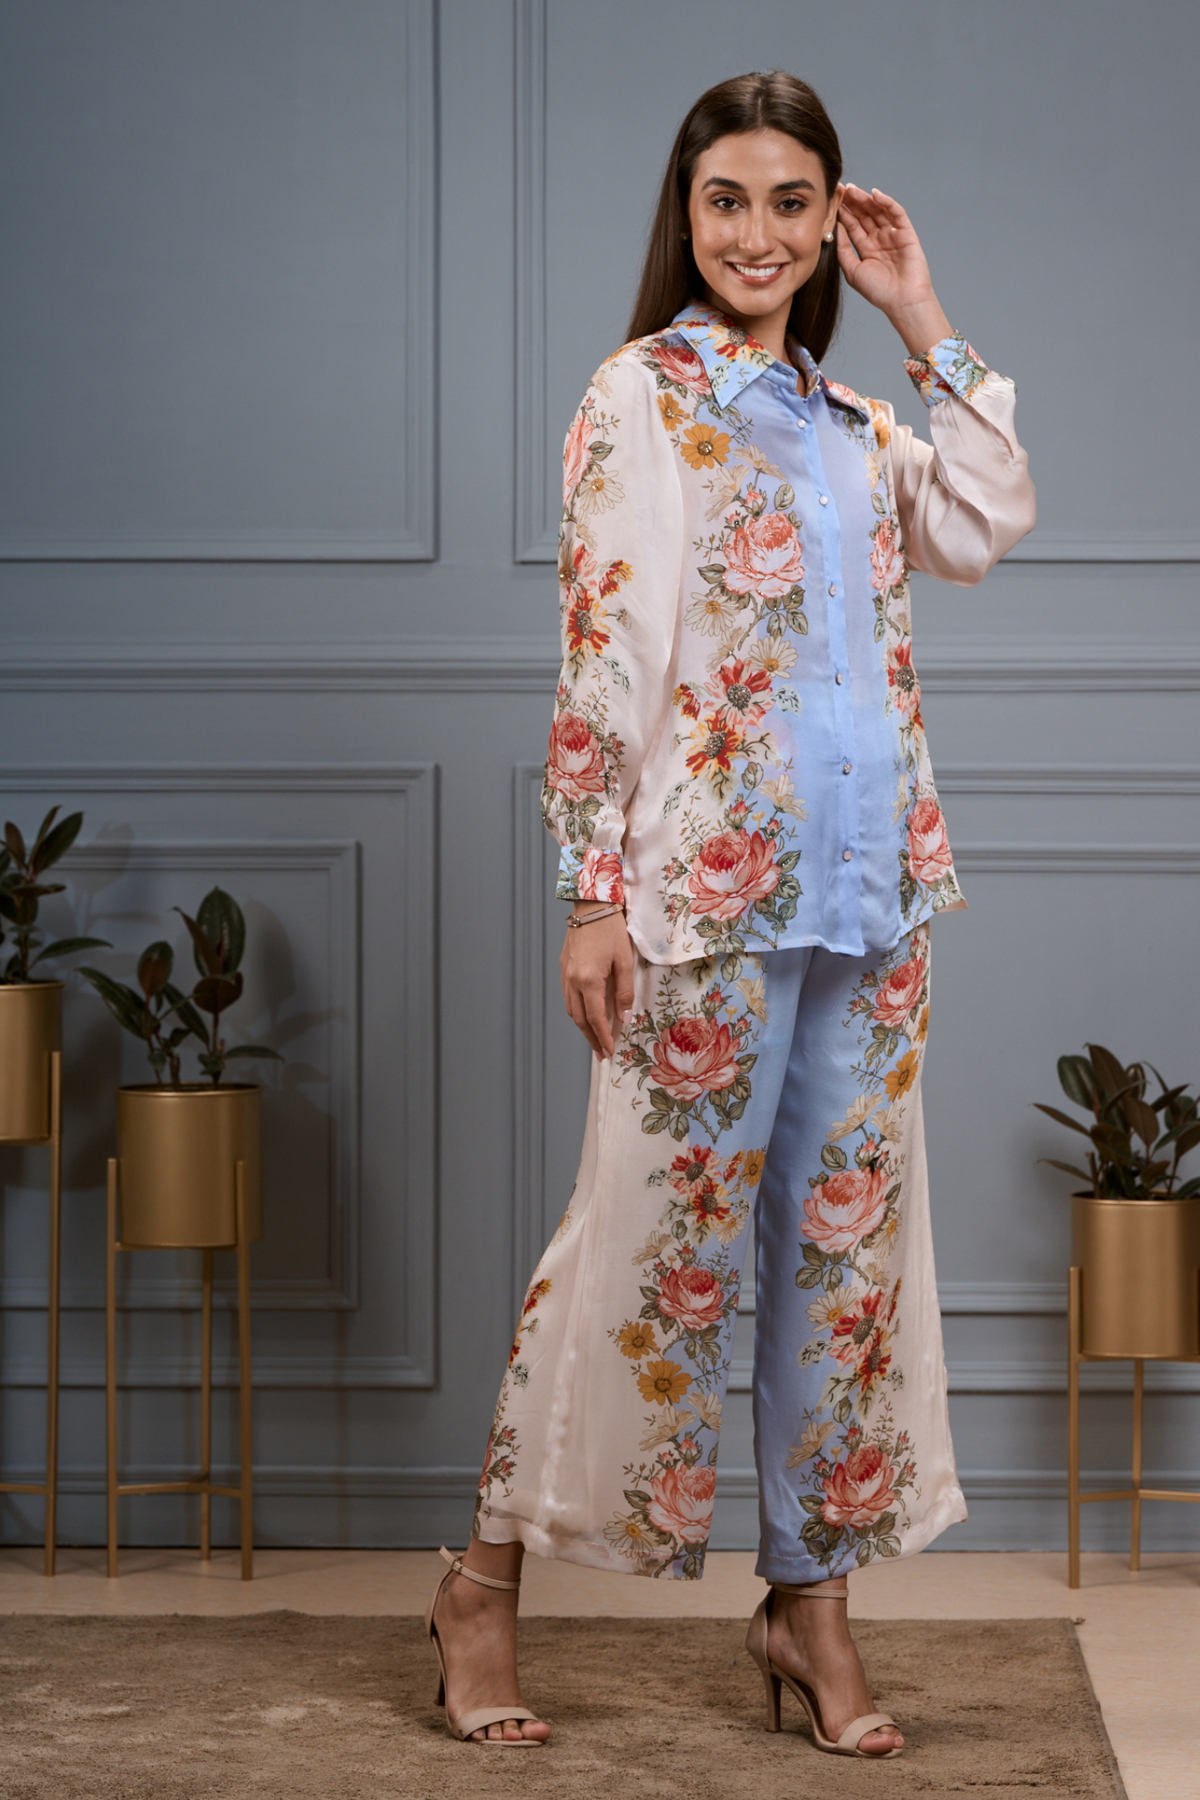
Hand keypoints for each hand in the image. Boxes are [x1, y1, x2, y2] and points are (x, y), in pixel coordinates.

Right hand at [560, 906, 634, 1059]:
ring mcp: (565, 973)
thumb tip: (624, 1018)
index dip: (603, 1037)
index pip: (595, 1018)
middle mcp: (572, 980)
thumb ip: (624, 992)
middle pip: (579, 1019)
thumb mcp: (624, 961)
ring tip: (595, 1037)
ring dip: (582, 1026)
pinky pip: (567, 996)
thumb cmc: (611, 930)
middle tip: (602, 1053)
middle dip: (591, 1038)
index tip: (610, 1051)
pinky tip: (585, 1013)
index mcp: (588, 980)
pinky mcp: (563, 966)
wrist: (591, 904)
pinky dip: (576, 1010)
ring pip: (570, 1009)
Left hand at [835, 184, 951, 356]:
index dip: (844, 212)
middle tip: (841, 189)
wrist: (902, 301)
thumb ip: (843, 249)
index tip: (833, 200)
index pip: (853, 225)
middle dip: (853, 202)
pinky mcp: (907, 233)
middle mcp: (879, 239)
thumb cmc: (878, 291)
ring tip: (853, 190)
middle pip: (865, 215)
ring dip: (866, 199)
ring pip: (878, 211)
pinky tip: (875, 195)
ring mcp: (893, 235)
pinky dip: (887, 202)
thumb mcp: (852, 271)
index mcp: (866, 248)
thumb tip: (836, 227)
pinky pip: (897, 213)